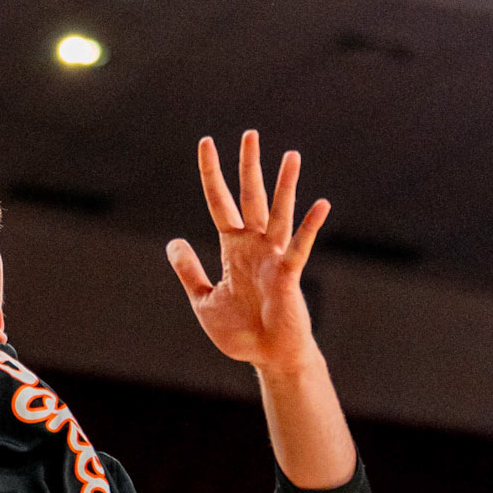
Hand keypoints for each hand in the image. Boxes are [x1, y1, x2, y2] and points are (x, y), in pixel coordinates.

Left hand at [167, 131, 329, 376]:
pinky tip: (320, 204)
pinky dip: (309, 226)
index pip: (219, 202)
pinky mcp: (288, 275)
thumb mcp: (203, 300)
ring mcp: (273, 257)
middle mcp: (254, 245)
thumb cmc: (240, 332)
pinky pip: (299, 246)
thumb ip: (189, 270)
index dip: (211, 173)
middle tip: (250, 134)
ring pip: (278, 213)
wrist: (268, 358)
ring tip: (291, 155)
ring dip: (285, 185)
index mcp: (233, 248)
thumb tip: (172, 241)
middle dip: (248, 166)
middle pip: (250, 197)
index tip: (206, 142)